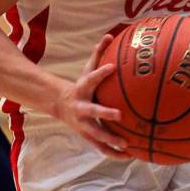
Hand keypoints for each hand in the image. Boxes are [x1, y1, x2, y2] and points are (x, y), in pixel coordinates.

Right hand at [53, 35, 131, 158]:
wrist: (60, 105)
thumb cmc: (80, 85)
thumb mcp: (86, 69)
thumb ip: (98, 54)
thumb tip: (110, 35)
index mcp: (82, 89)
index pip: (91, 79)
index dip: (101, 73)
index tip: (112, 67)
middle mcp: (81, 108)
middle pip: (93, 112)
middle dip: (105, 114)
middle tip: (120, 115)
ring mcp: (83, 124)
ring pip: (96, 134)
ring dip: (110, 140)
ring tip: (127, 144)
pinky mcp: (87, 135)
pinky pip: (100, 147)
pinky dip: (113, 152)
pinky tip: (128, 156)